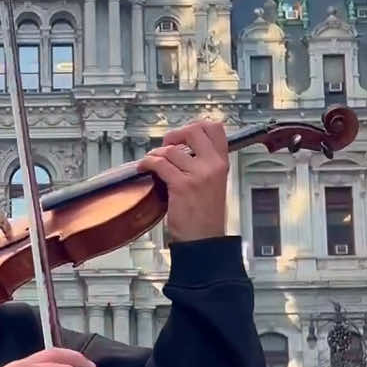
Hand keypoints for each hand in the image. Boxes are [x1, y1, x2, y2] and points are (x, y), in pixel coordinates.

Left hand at [139, 119, 228, 242]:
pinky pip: (160, 163)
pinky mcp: (182, 185)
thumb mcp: (213, 185)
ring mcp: (198, 175)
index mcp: (222, 163)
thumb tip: (180, 148)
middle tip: (166, 146)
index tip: (183, 135)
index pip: (216, 128)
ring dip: (156, 153)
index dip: (196, 125)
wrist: (205, 241)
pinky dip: (147, 163)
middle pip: (194, 129)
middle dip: (175, 134)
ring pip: (171, 149)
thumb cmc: (205, 216)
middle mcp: (213, 165)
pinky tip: (144, 168)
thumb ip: (203, 165)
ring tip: (152, 162)